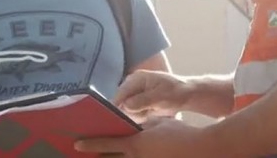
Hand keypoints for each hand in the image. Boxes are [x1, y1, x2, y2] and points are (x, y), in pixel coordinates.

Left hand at [74, 118, 210, 157]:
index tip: (77, 144)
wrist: (199, 148)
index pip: (106, 143)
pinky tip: (130, 155)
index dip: (90, 143)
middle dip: (98, 157)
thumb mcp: (160, 122)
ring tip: (106, 155)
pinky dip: (127, 157)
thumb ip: (144, 124)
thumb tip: (136, 127)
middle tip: (85, 155)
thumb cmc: (180, 132)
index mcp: (135, 143)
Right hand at [114, 70, 191, 123]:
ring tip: (151, 111)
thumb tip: (126, 106)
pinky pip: (132, 115)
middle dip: (132, 112)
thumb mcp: (160, 96)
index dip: (119, 108)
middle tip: (147, 112)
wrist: (185, 95)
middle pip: (120, 105)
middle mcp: (131, 86)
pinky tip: (151, 113)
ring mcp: (133, 94)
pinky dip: (141, 117)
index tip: (125, 117)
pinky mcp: (136, 103)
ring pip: (126, 112)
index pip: (119, 95)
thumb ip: (142, 101)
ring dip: (138, 115)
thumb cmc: (175, 92)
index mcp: (135, 79)